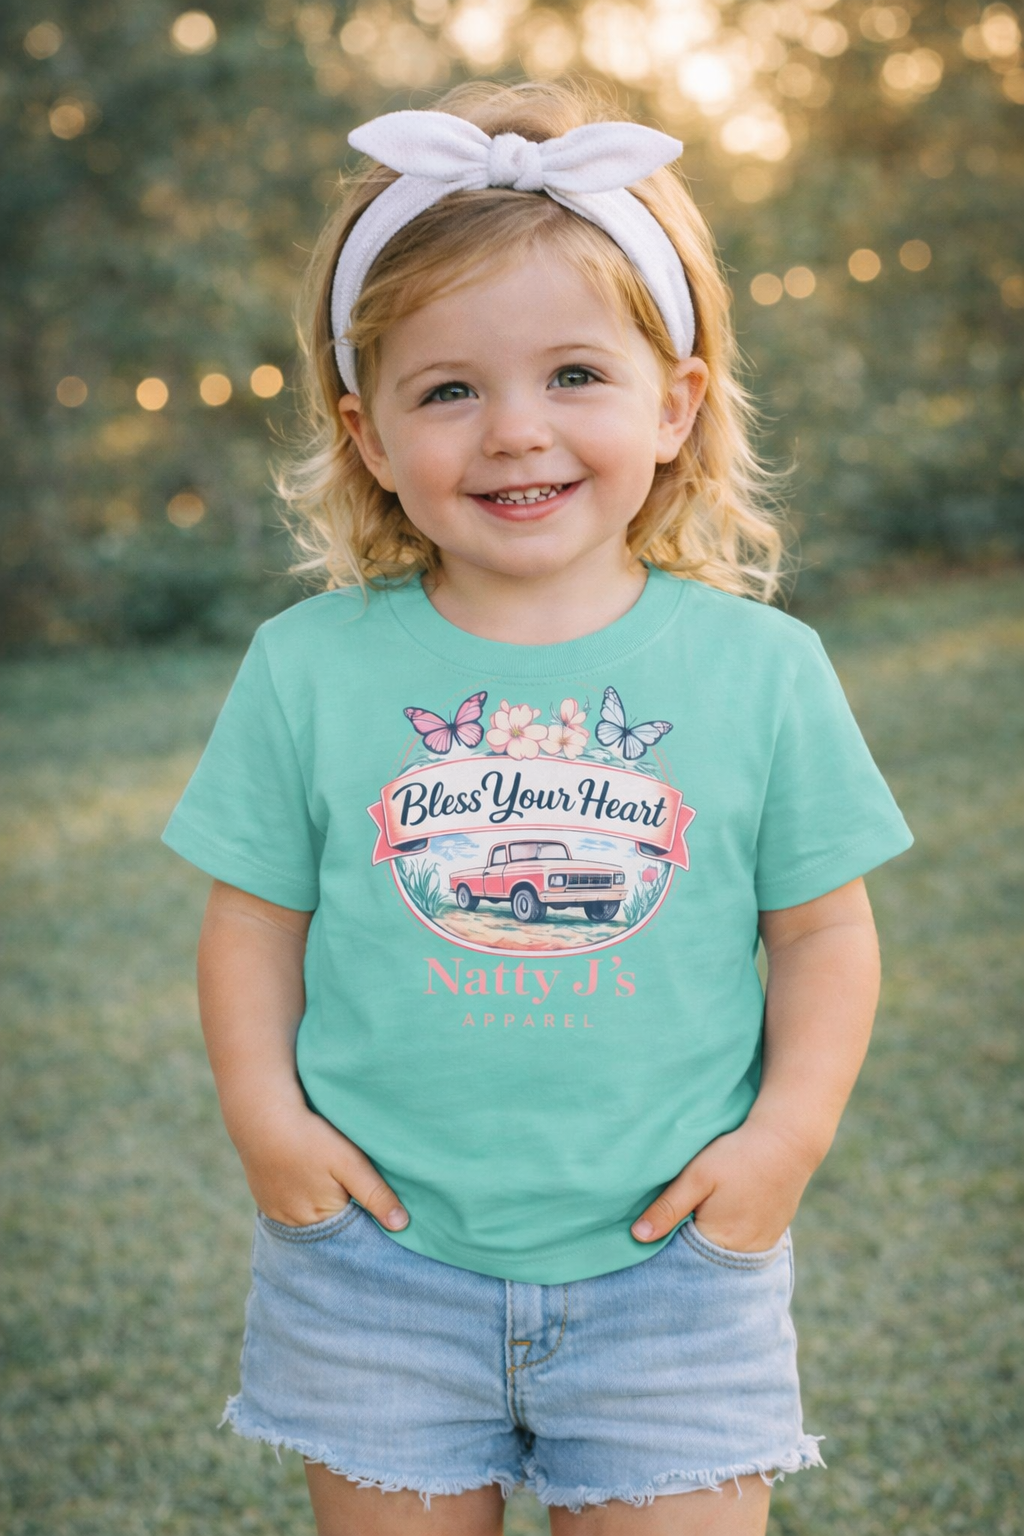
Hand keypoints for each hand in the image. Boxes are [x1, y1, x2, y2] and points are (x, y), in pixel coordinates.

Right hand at [235, 1104, 409, 1231]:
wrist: (261, 1116)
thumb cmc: (309, 1138)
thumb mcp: (349, 1162)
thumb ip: (375, 1194)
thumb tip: (402, 1226)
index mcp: (320, 1220)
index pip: (352, 1231)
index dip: (366, 1215)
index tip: (374, 1198)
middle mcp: (295, 1226)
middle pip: (330, 1226)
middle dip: (345, 1212)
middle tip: (348, 1182)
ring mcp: (276, 1214)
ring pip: (310, 1218)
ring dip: (321, 1205)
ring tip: (326, 1179)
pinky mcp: (264, 1201)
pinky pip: (290, 1208)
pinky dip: (301, 1198)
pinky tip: (306, 1178)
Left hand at [630, 1121, 818, 1252]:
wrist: (788, 1140)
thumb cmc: (739, 1156)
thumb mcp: (697, 1177)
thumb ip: (668, 1208)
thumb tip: (637, 1237)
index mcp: (721, 1243)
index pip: (683, 1261)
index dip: (667, 1246)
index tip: (653, 1233)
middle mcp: (744, 1254)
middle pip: (705, 1260)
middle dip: (687, 1246)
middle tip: (678, 1218)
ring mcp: (762, 1246)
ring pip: (724, 1253)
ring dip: (709, 1240)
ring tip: (700, 1215)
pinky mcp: (772, 1234)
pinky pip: (743, 1245)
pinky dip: (729, 1234)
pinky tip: (723, 1214)